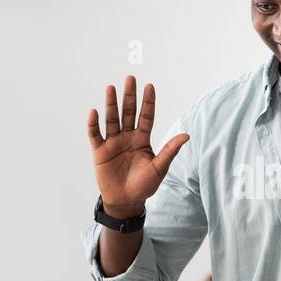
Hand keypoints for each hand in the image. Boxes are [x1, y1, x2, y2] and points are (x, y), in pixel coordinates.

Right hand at [87, 76, 189, 216]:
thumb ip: (170, 150)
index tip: (149, 86)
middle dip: (129, 96)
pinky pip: (95, 135)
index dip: (148, 102)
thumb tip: (186, 135)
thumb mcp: (159, 167)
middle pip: (128, 113)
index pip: (146, 116)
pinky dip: (94, 124)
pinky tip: (94, 112)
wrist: (126, 201)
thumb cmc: (144, 185)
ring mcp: (113, 143)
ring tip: (111, 88)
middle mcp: (128, 137)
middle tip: (130, 79)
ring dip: (111, 104)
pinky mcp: (100, 151)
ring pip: (112, 119)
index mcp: (142, 139)